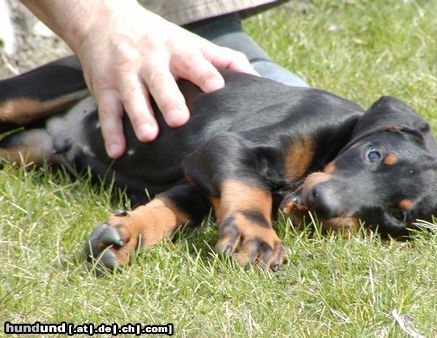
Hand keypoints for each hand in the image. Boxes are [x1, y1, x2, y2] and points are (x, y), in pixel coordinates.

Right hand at [74, 2, 255, 157]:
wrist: (103, 18)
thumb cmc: (156, 37)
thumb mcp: (187, 41)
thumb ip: (220, 58)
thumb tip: (253, 76)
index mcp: (174, 50)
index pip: (191, 60)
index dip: (204, 73)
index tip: (217, 87)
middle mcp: (149, 61)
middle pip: (160, 80)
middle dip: (169, 99)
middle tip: (180, 119)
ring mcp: (124, 74)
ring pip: (132, 96)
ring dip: (139, 116)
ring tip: (149, 136)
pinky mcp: (103, 87)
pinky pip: (107, 111)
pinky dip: (111, 132)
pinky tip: (117, 152)